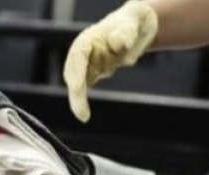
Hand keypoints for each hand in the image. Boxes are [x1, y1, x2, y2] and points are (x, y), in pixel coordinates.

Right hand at [64, 1, 158, 121]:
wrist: (135, 29)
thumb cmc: (131, 24)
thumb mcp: (130, 26)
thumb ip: (124, 34)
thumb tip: (117, 44)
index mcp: (88, 40)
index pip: (78, 56)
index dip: (77, 72)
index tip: (78, 88)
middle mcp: (83, 54)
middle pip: (73, 73)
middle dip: (75, 93)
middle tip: (81, 113)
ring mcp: (87, 65)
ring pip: (77, 84)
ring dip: (78, 99)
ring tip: (83, 116)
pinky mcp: (92, 74)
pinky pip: (84, 89)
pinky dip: (82, 102)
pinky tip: (84, 114)